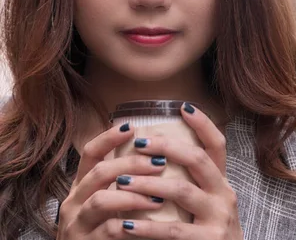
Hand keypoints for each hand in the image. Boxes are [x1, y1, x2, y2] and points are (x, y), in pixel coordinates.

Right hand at [57, 123, 167, 239]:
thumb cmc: (104, 231)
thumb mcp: (110, 204)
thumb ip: (123, 184)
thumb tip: (157, 157)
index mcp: (82, 187)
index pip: (90, 154)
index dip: (109, 138)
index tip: (131, 126)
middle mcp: (74, 202)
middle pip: (99, 172)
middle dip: (131, 164)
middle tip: (160, 162)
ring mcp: (77, 224)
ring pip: (101, 200)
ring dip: (134, 196)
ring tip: (159, 198)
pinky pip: (109, 230)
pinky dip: (132, 226)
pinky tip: (149, 225)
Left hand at [114, 103, 243, 239]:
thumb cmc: (208, 232)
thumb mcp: (208, 204)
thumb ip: (192, 183)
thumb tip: (156, 158)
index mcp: (222, 183)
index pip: (217, 146)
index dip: (203, 124)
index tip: (183, 106)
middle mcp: (225, 195)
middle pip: (198, 160)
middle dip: (167, 147)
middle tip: (139, 143)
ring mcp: (219, 218)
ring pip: (182, 191)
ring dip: (149, 184)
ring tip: (122, 182)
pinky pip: (173, 230)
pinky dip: (147, 227)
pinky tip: (126, 225)